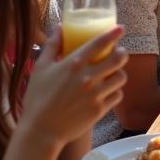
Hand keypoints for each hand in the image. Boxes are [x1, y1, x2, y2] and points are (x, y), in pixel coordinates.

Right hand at [18, 28, 127, 147]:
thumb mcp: (40, 68)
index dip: (113, 33)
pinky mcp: (99, 110)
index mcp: (73, 64)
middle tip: (119, 53)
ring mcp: (95, 94)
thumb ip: (52, 46)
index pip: (100, 43)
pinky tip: (109, 91)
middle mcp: (88, 77)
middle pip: (118, 59)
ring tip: (114, 73)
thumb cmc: (37, 99)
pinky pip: (117, 95)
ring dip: (119, 73)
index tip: (121, 28)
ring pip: (121, 78)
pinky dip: (115, 92)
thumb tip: (60, 27)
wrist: (40, 132)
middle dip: (122, 53)